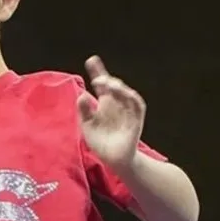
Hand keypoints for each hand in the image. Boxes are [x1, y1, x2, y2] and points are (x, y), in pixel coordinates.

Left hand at [75, 55, 145, 169]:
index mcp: (104, 103)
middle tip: (99, 78)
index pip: (101, 84)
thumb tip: (82, 95)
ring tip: (109, 84)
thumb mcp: (87, 126)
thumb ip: (84, 111)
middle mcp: (116, 103)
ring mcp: (127, 111)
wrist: (113, 160)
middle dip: (107, 79)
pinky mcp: (135, 120)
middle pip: (114, 85)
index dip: (98, 71)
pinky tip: (124, 92)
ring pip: (125, 93)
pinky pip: (137, 106)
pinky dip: (131, 98)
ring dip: (119, 87)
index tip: (92, 60)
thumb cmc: (100, 142)